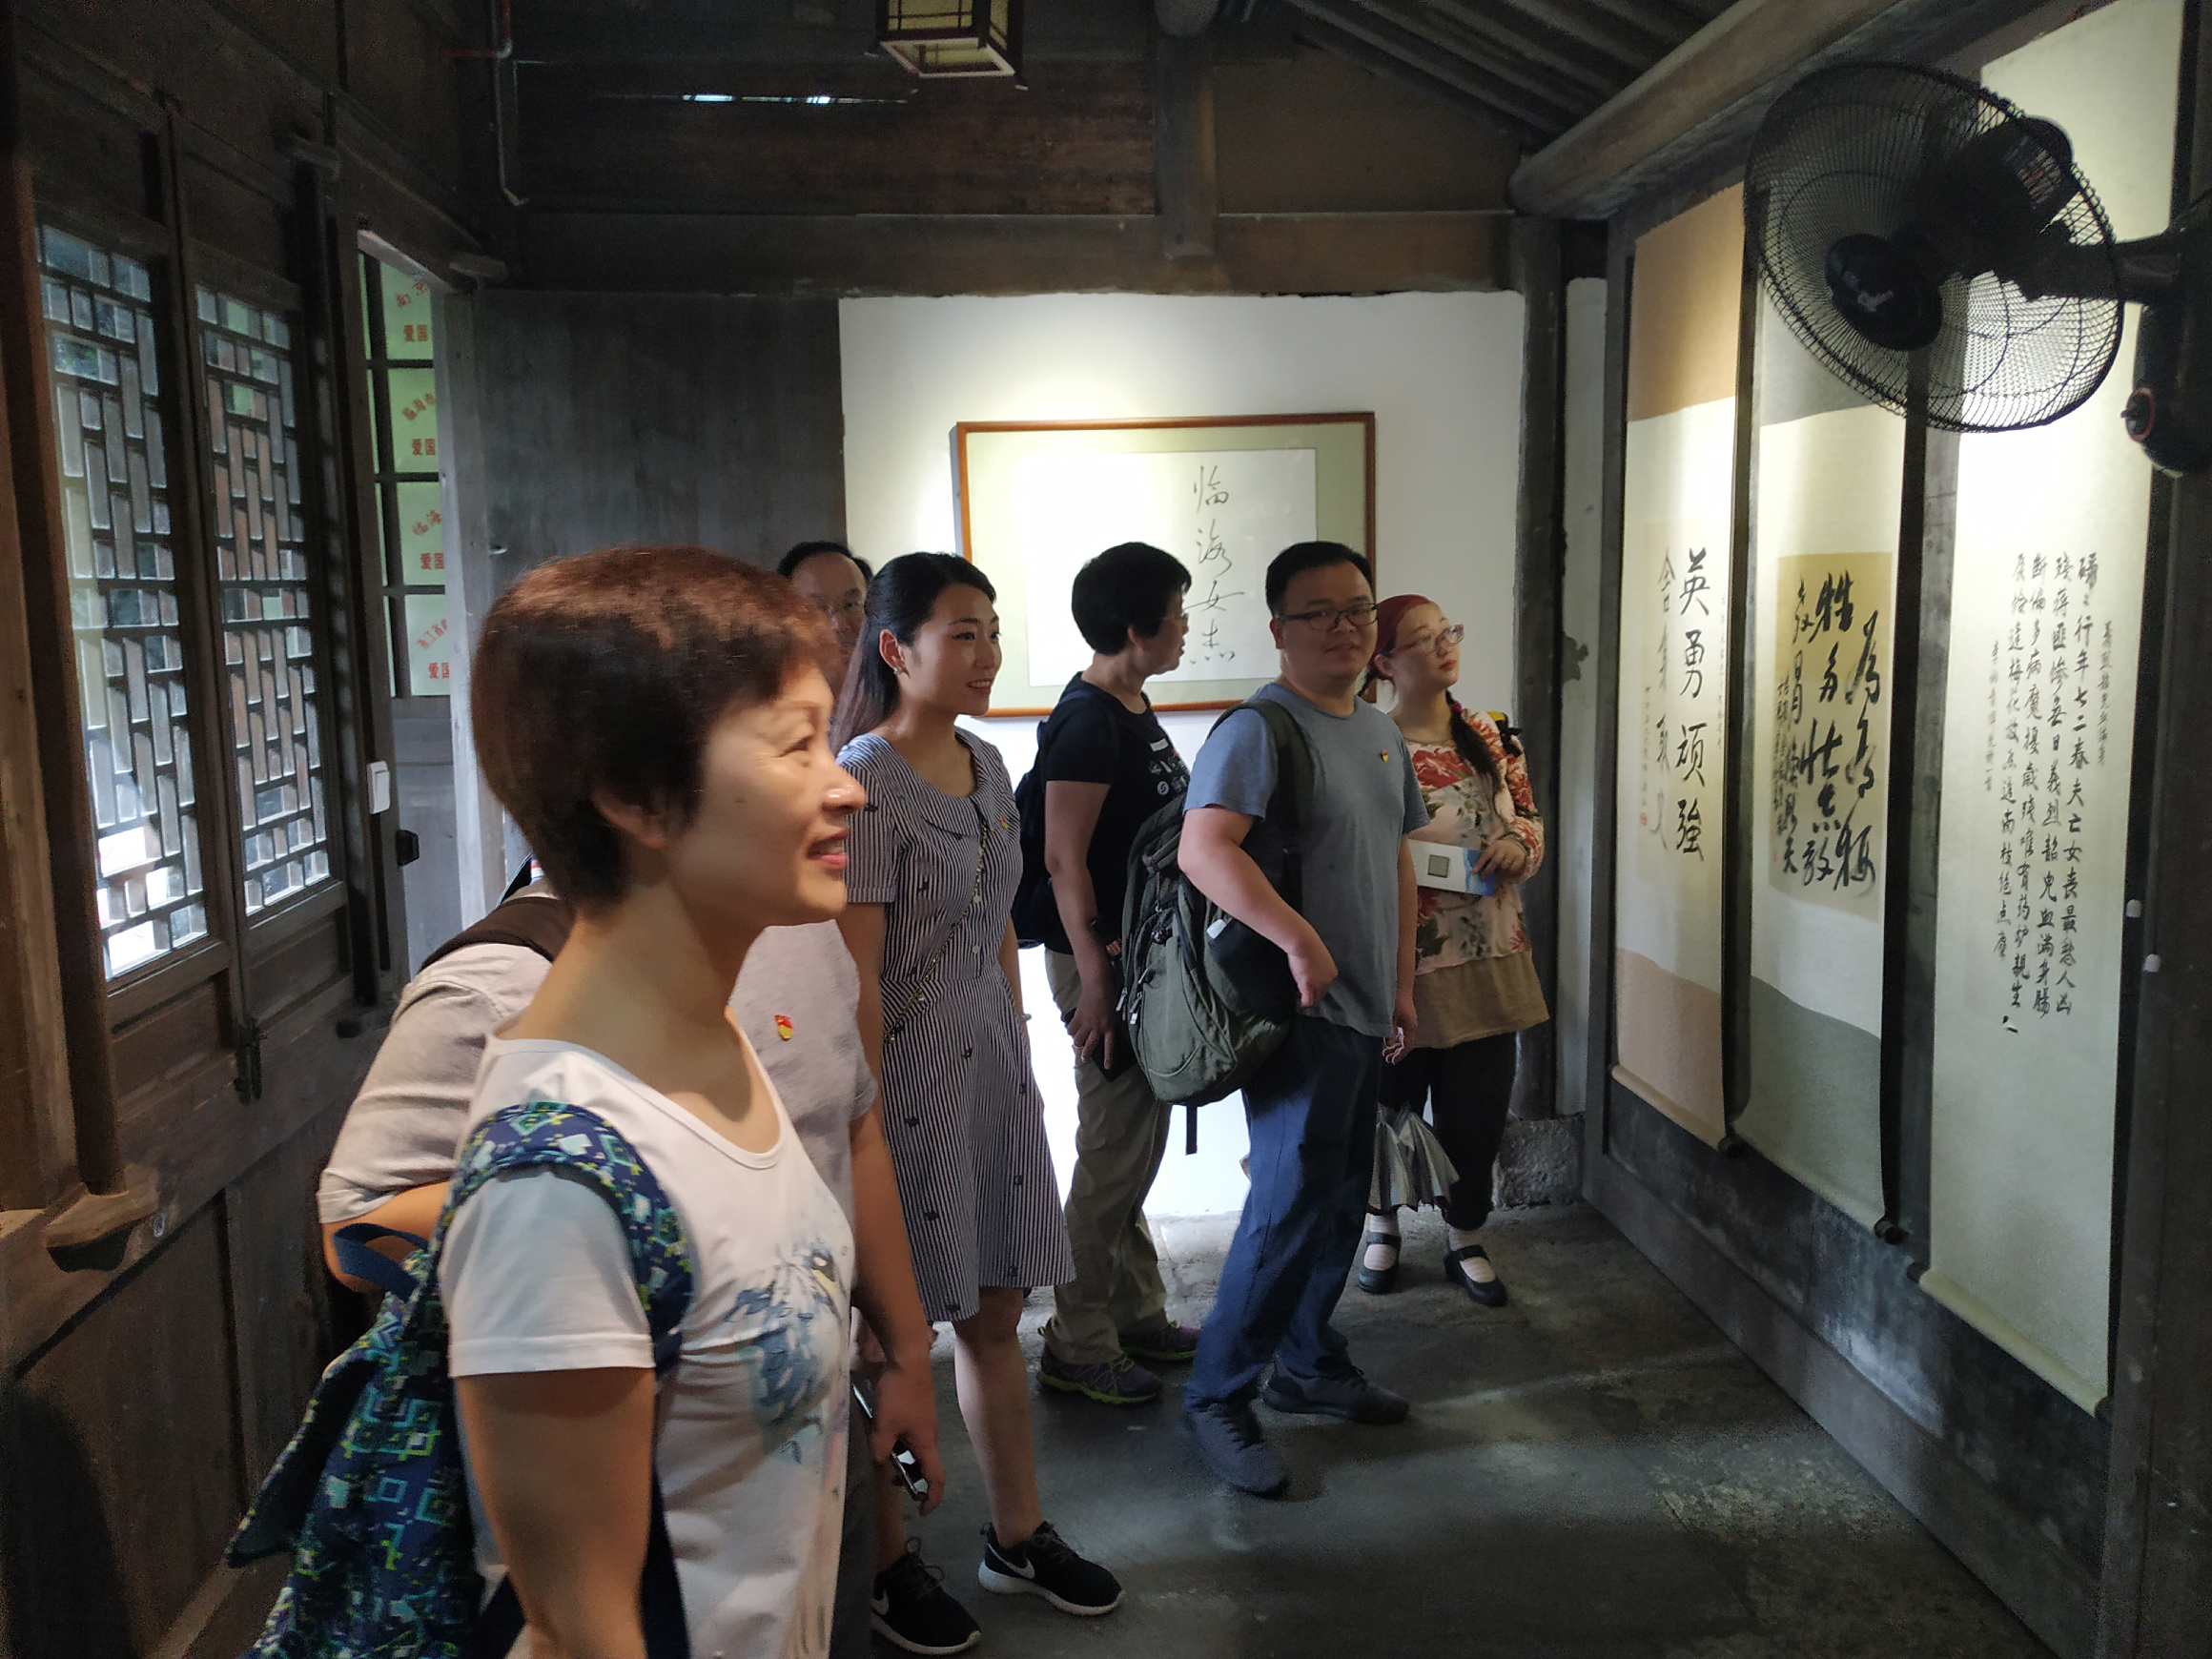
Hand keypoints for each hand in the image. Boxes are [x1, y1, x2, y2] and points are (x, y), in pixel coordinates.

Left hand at [869, 1353, 945, 1515]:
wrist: (907, 1359)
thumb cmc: (898, 1395)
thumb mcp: (883, 1426)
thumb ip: (880, 1450)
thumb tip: (879, 1461)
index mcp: (926, 1443)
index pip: (937, 1478)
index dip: (932, 1498)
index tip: (922, 1510)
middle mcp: (929, 1434)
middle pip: (926, 1464)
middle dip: (912, 1477)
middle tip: (891, 1479)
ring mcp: (924, 1420)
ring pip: (916, 1447)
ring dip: (903, 1457)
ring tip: (882, 1454)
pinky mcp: (917, 1408)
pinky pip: (911, 1434)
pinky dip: (900, 1441)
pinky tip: (882, 1432)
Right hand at [1065, 974, 1120, 1070]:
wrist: (1097, 986)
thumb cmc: (1109, 997)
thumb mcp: (1117, 1011)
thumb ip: (1116, 1022)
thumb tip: (1117, 1028)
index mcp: (1109, 1027)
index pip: (1109, 1046)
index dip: (1108, 1057)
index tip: (1106, 1067)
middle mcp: (1097, 1028)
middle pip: (1090, 1046)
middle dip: (1086, 1054)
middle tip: (1084, 1058)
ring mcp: (1086, 1024)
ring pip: (1078, 1040)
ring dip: (1077, 1042)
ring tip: (1078, 1042)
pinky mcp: (1077, 1018)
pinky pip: (1071, 1029)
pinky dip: (1071, 1031)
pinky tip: (1072, 1030)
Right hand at [1286, 929, 1338, 1009]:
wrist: (1303, 942)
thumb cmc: (1308, 944)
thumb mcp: (1318, 956)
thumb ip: (1318, 965)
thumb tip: (1311, 969)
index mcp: (1332, 972)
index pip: (1326, 986)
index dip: (1317, 987)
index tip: (1310, 987)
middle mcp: (1328, 980)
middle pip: (1322, 994)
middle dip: (1313, 994)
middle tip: (1303, 993)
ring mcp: (1319, 985)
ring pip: (1315, 999)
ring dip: (1307, 999)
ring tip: (1299, 997)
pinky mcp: (1308, 987)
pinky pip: (1307, 1002)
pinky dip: (1302, 1003)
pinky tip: (1297, 1000)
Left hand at [1388, 986, 1417, 1060]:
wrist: (1399, 984)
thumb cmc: (1395, 1000)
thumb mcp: (1390, 1017)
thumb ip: (1389, 1031)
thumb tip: (1388, 1045)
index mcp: (1410, 1027)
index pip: (1407, 1045)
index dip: (1400, 1055)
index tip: (1392, 1061)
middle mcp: (1410, 1026)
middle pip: (1405, 1043)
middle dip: (1396, 1052)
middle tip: (1386, 1058)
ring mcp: (1407, 1022)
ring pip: (1402, 1038)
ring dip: (1394, 1046)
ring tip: (1384, 1052)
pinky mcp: (1403, 1018)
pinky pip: (1399, 1033)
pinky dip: (1393, 1038)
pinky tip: (1386, 1041)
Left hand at [1474, 835, 1530, 882]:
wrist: (1516, 844)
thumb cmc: (1500, 849)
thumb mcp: (1493, 849)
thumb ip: (1487, 857)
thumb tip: (1477, 869)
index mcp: (1495, 846)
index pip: (1486, 854)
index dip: (1480, 863)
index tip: (1474, 871)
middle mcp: (1504, 850)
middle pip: (1496, 861)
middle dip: (1488, 871)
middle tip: (1483, 878)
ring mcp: (1512, 854)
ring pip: (1504, 867)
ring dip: (1498, 874)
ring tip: (1493, 878)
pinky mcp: (1519, 860)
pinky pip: (1512, 870)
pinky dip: (1507, 875)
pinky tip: (1503, 877)